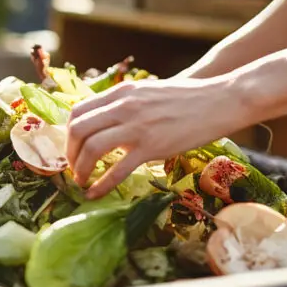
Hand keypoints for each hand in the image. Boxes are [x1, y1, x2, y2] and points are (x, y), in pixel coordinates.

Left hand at [66, 77, 247, 198]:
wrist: (218, 100)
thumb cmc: (186, 98)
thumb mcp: (147, 93)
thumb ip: (124, 105)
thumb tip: (105, 124)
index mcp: (120, 93)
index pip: (78, 111)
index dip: (68, 134)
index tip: (72, 149)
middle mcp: (123, 106)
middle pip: (78, 129)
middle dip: (70, 153)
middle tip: (74, 168)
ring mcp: (137, 126)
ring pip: (92, 148)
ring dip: (80, 169)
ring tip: (82, 181)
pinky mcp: (152, 146)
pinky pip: (117, 169)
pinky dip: (101, 185)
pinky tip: (96, 193)